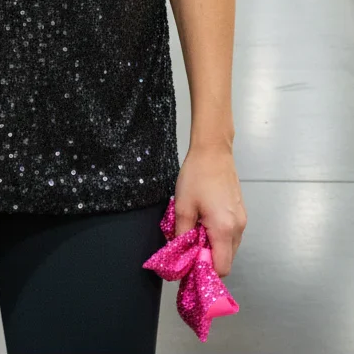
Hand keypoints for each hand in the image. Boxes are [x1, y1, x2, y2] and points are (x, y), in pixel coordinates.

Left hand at [173, 143, 246, 276]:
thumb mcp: (183, 206)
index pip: (221, 268)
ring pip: (229, 247)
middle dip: (208, 259)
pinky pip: (231, 234)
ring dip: (213, 246)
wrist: (213, 150)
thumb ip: (182, 236)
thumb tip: (180, 257)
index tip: (189, 265)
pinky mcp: (241, 212)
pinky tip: (205, 221)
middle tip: (189, 247)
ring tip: (196, 230)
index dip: (204, 270)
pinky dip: (219, 236)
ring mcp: (242, 219)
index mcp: (224, 229)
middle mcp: (238, 228)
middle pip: (227, 259)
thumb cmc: (196, 176)